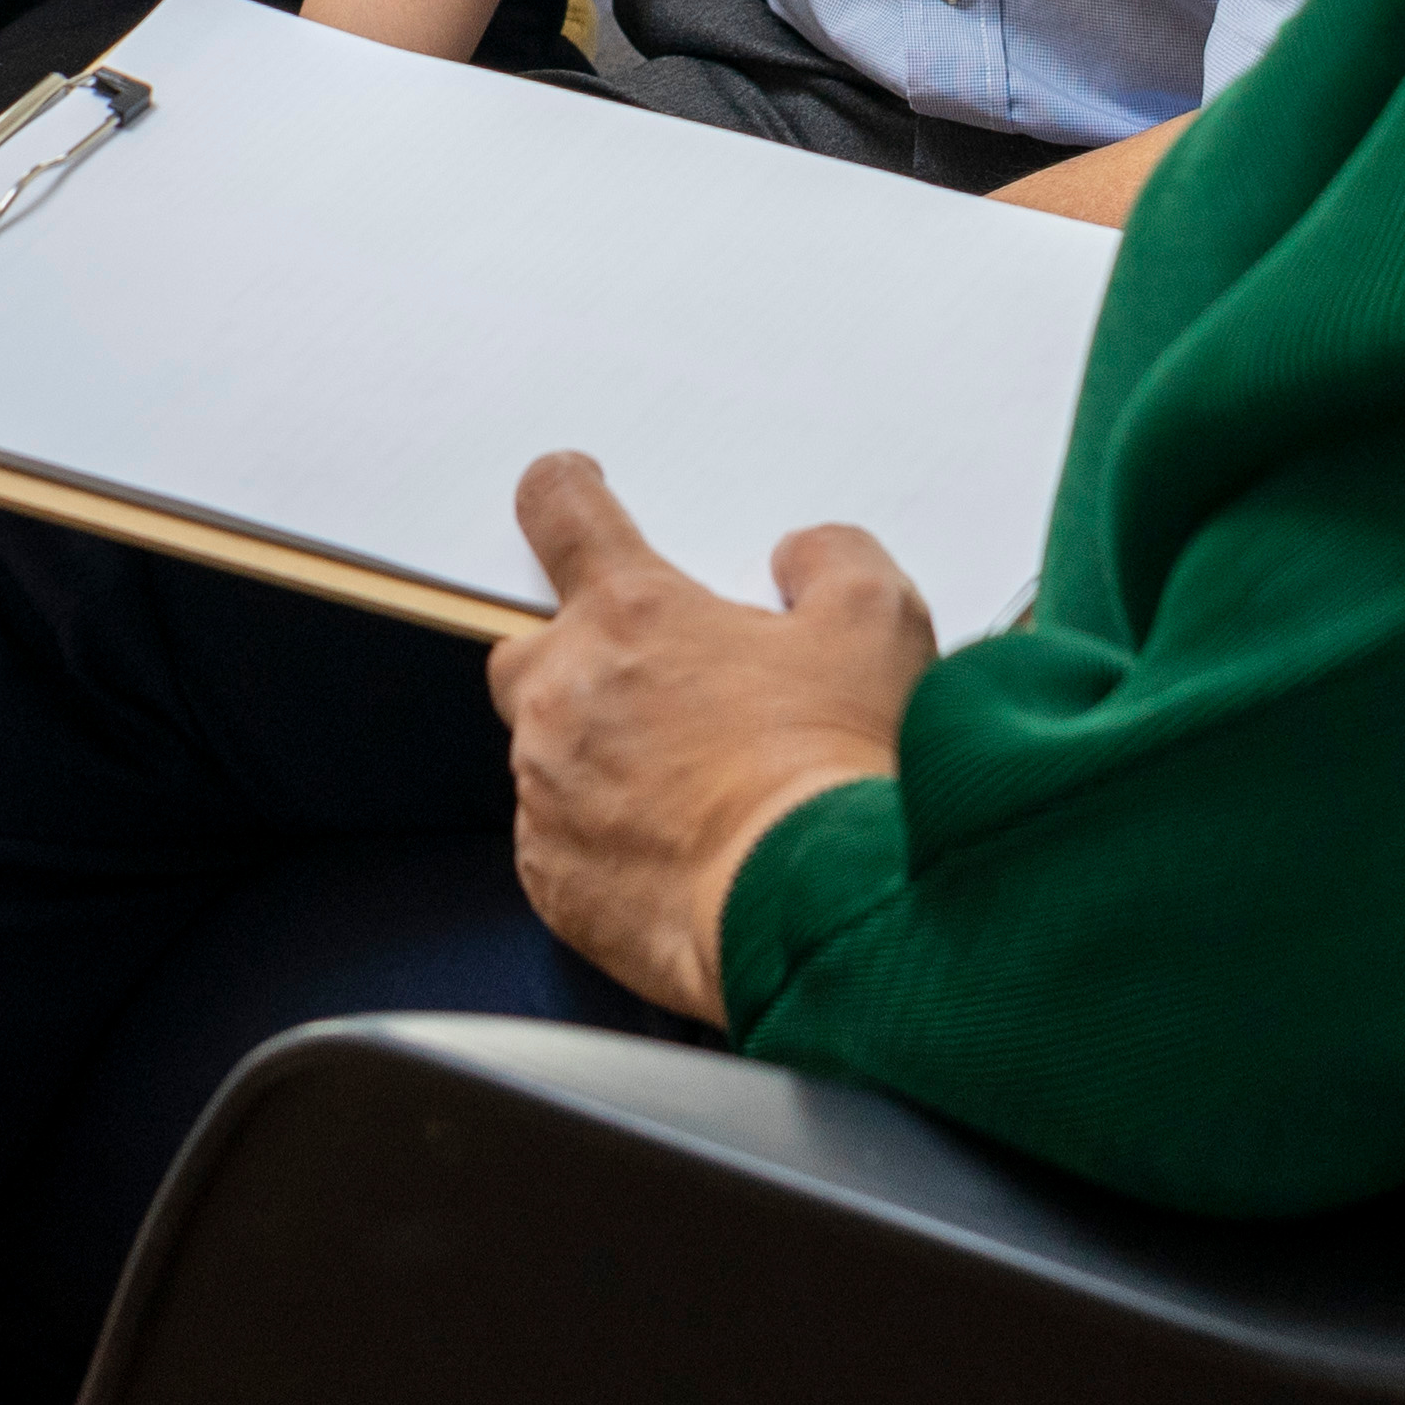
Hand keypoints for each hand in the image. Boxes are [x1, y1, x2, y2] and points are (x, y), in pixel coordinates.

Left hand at [491, 453, 933, 1023]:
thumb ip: (832, 559)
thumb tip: (802, 558)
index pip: (561, 513)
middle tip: (655, 682)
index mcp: (632, 614)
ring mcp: (548, 792)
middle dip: (574, 655)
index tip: (565, 491)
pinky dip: (600, 837)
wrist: (820, 913)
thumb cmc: (839, 772)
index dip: (561, 493)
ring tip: (690, 786)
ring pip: (545, 753)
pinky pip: (555, 840)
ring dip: (597, 755)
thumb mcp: (878, 622)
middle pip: (526, 649)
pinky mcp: (550, 878)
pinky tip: (675, 850)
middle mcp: (568, 696)